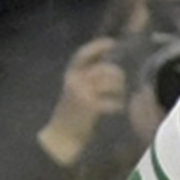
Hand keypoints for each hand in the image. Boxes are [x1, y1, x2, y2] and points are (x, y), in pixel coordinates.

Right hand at [39, 37, 129, 166]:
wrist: (60, 137)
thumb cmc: (72, 115)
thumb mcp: (77, 92)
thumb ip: (89, 80)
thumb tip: (110, 69)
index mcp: (71, 75)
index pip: (83, 55)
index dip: (97, 47)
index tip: (112, 43)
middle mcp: (75, 80)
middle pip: (104, 69)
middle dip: (116, 75)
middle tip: (120, 84)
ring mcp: (82, 92)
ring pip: (110, 82)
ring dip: (119, 90)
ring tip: (118, 97)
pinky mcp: (90, 107)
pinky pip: (112, 102)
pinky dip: (117, 105)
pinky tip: (116, 109)